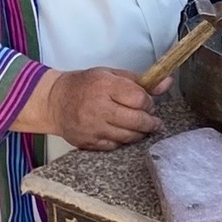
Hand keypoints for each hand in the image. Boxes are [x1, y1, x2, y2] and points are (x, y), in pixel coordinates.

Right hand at [35, 66, 161, 150]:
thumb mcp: (110, 75)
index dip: (148, 103)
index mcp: (104, 86)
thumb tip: (167, 83)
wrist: (54, 101)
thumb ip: (139, 81)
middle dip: (150, 122)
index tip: (148, 103)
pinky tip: (123, 133)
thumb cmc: (84, 85)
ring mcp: (93, 128)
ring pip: (128, 137)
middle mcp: (98, 108)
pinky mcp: (88, 143)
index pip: (139, 99)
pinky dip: (123, 141)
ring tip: (141, 127)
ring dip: (139, 133)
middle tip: (154, 122)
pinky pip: (115, 146)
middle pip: (137, 121)